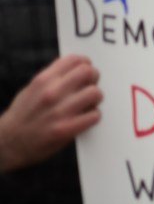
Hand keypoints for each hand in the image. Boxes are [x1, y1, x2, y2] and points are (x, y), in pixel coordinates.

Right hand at [0, 55, 102, 171]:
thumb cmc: (22, 116)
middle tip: (90, 87)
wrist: (8, 143)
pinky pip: (94, 115)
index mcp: (42, 80)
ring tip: (88, 104)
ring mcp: (59, 111)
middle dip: (93, 79)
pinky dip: (93, 116)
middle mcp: (51, 93)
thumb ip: (52, 78)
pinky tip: (85, 118)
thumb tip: (75, 67)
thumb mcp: (31, 89)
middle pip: (89, 72)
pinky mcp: (66, 129)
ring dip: (95, 99)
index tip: (86, 69)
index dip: (85, 64)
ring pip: (95, 93)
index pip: (74, 60)